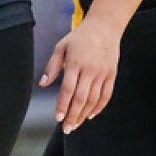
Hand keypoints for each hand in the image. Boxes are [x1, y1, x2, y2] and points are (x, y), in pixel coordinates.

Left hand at [39, 18, 121, 132]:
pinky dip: (99, 107)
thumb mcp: (61, 47)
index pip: (68, 89)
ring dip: (84, 115)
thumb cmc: (79, 37)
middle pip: (81, 98)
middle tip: (67, 128)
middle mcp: (90, 70)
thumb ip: (52, 66)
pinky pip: (106, 95)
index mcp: (75, 63)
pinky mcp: (112, 74)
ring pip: (94, 99)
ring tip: (76, 124)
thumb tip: (43, 84)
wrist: (105, 27)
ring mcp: (103, 73)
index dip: (63, 105)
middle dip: (73, 116)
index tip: (58, 118)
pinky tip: (90, 115)